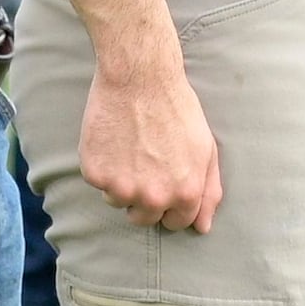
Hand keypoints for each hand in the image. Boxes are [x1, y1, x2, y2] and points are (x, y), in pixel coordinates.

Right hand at [76, 50, 222, 232]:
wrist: (139, 78)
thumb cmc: (176, 109)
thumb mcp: (206, 150)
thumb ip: (208, 192)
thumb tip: (202, 228)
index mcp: (185, 194)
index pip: (175, 223)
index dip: (170, 203)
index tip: (163, 183)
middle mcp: (154, 198)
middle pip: (143, 219)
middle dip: (144, 198)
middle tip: (143, 164)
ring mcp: (122, 188)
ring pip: (117, 201)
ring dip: (120, 182)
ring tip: (127, 148)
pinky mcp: (96, 174)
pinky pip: (97, 182)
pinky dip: (102, 165)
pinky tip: (112, 140)